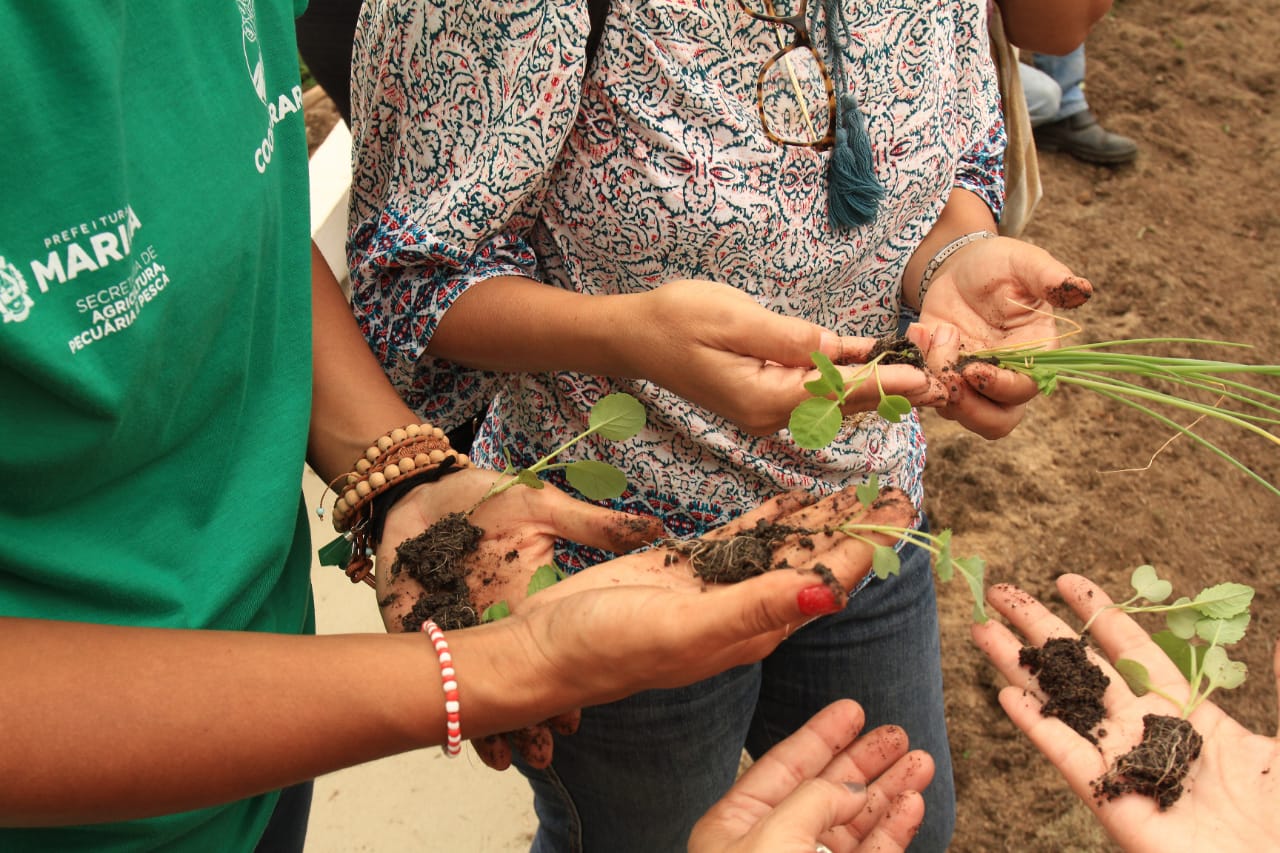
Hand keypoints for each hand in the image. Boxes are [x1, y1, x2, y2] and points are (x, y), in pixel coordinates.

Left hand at [376, 467, 663, 768]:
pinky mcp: (414, 628)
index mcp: (532, 599)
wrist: (420, 486)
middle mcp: (498, 623)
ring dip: (490, 725)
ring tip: (504, 755)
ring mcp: (458, 629)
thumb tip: (655, 529)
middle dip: (533, 720)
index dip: (567, 687)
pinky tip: (451, 727)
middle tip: (546, 747)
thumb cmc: (483, 493)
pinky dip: (439, 701)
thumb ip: (592, 525)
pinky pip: (430, 671)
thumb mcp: (541, 506)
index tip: (578, 713)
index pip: (556, 652)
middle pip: (518, 681)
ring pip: (477, 688)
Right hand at [490, 485, 916, 767]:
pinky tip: (793, 496)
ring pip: (782, 546)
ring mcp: (716, 588)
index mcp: (754, 630)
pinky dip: (770, 517)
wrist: (547, 647)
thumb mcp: (688, 629)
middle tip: (895, 490)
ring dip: (820, 518)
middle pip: (815, 561)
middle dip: (856, 528)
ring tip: (857, 487)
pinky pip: (742, 538)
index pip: (826, 581)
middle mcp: (744, 611)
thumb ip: (756, 609)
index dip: (867, 547)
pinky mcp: (687, 569)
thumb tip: (828, 593)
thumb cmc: (610, 649)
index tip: (903, 512)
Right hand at [632, 279, 945, 434]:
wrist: (634, 335)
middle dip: (891, 391)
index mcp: (763, 399)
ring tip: (922, 374)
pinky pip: (814, 390)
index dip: (884, 384)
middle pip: (841, 404)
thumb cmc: (678, 320)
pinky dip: (846, 380)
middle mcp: (769, 414)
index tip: (924, 380)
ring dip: (874, 387)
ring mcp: (766, 408)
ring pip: (832, 399)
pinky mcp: (764, 395)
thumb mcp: (734, 318)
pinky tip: (876, 366)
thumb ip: (789, 337)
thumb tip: (837, 350)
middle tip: (942, 380)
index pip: (836, 394)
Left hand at [688, 700, 929, 852]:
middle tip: (898, 733)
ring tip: (921, 762)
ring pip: (854, 826)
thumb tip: (849, 787)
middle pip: (824, 792)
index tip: (854, 709)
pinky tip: (912, 804)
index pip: (782, 767)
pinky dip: (892, 831)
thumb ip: (812, 801)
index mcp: (735, 828)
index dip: (820, 736)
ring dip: (888, 793)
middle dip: (863, 762)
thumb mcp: (771, 842)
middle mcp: (772, 849)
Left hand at [911, 236, 1092, 437]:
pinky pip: (927, 390)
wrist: (962, 268)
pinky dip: (916, 369)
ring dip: (937, 385)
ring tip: (929, 337)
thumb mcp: (1025, 263)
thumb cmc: (1002, 265)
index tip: (975, 369)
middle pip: (994, 422)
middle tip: (948, 381)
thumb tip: (1083, 291)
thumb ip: (1050, 277)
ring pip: (956, 411)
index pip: (1023, 390)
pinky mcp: (940, 374)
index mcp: (1034, 355)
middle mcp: (1004, 376)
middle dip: (969, 409)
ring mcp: (969, 380)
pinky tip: (918, 330)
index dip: (1000, 388)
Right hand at [971, 574, 1279, 851]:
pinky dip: (1037, 724)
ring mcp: (1123, 764)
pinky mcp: (1110, 799)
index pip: (1133, 649)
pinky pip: (1066, 754)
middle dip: (1040, 627)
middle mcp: (1146, 732)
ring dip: (1020, 665)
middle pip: (1082, 666)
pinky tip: (1007, 694)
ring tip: (982, 629)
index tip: (1066, 580)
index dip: (1098, 613)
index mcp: (1189, 714)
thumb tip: (1279, 637)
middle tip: (1002, 592)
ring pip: (1061, 702)